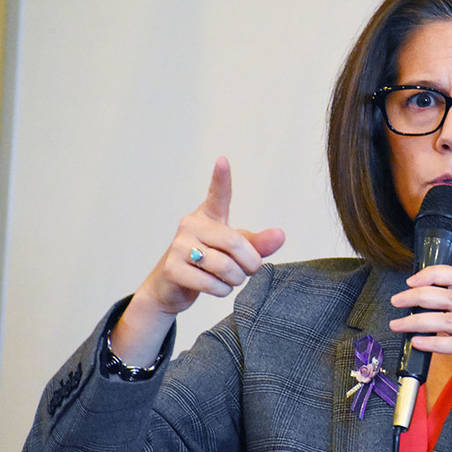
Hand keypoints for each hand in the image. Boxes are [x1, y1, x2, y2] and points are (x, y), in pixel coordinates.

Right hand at [138, 156, 284, 313]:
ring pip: (225, 267)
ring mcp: (179, 246)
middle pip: (235, 243)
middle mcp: (191, 226)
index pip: (218, 195)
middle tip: (249, 270)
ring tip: (230, 279)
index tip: (223, 160)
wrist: (171, 287)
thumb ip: (259, 244)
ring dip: (236, 279)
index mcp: (208, 216)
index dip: (221, 178)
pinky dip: (222, 290)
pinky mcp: (172, 268)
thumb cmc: (208, 263)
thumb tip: (281, 235)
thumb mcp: (235, 251)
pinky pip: (212, 283)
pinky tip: (216, 287)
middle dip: (250, 263)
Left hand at [389, 265, 451, 427]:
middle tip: (397, 302)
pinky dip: (433, 342)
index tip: (411, 282)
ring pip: (450, 319)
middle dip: (418, 297)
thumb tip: (423, 306)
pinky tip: (417, 342)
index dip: (433, 275)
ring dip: (418, 321)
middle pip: (451, 296)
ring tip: (399, 325)